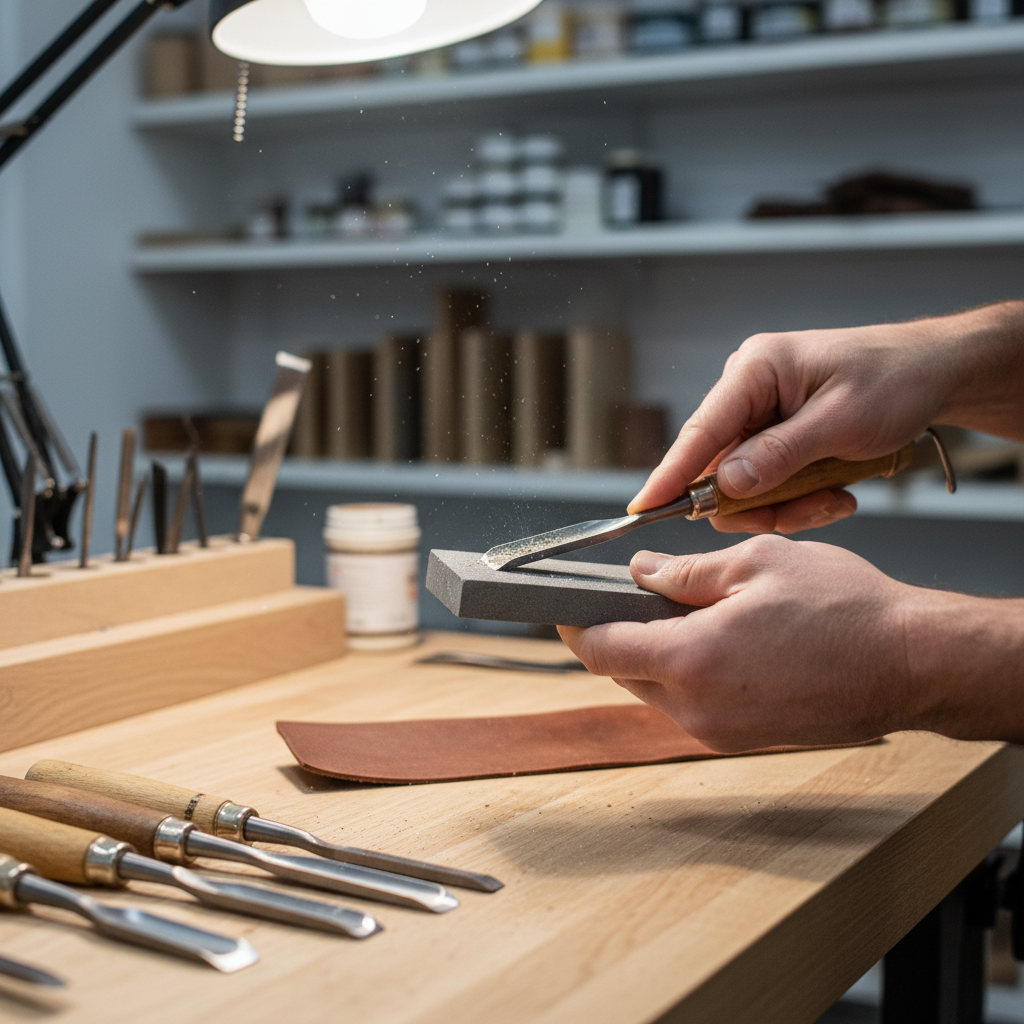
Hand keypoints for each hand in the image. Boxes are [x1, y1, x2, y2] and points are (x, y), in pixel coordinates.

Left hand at [559, 538, 919, 751]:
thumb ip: (684, 572)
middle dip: (616, 635)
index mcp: (691, 660)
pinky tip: (715, 642)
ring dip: (653, 656)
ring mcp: (720, 732)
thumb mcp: (756, 564)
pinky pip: (690, 706)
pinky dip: (686, 675)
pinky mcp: (743, 740)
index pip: (599, 648)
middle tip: (631, 596)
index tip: (563, 606)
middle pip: (622, 672)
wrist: (913, 664)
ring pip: (655, 691)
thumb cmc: (845, 609)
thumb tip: (641, 572)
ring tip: (683, 613)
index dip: (573, 624)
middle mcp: (697, 708)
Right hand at [629, 302, 1023, 534]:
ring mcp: (762, 414)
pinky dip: (797, 497)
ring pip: (744, 482)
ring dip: (784, 503)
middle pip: (719, 466)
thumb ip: (779, 455)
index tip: (641, 509)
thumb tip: (725, 484)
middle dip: (756, 501)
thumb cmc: (895, 381)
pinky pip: (767, 481)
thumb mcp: (841, 423)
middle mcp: (749, 390)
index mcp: (755, 370)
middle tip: (804, 510)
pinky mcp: (777, 435)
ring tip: (832, 498)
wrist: (935, 372)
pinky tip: (834, 491)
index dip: (669, 474)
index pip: (700, 431)